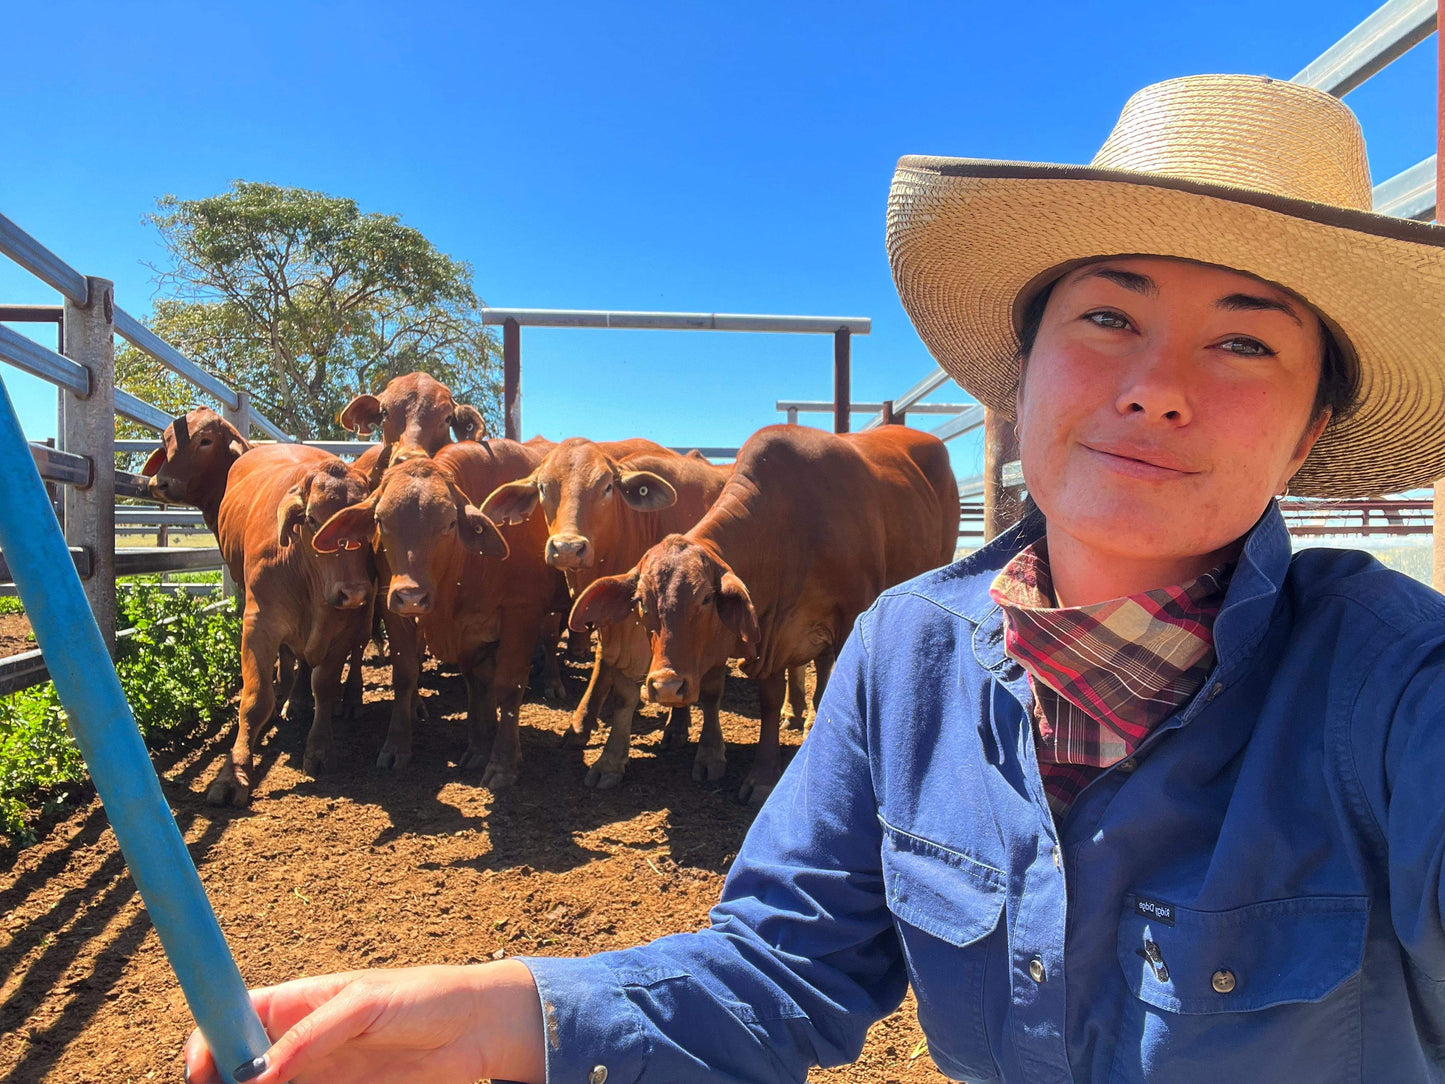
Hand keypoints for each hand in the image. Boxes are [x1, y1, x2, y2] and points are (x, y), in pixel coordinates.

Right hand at [182, 961, 545, 1083]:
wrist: (477, 1028)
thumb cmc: (425, 997)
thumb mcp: (365, 1004)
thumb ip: (311, 1035)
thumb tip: (257, 1074)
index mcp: (298, 1002)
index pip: (233, 1018)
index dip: (208, 1042)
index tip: (201, 1071)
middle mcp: (298, 1041)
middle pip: (238, 1067)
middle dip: (222, 1082)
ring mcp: (316, 1073)